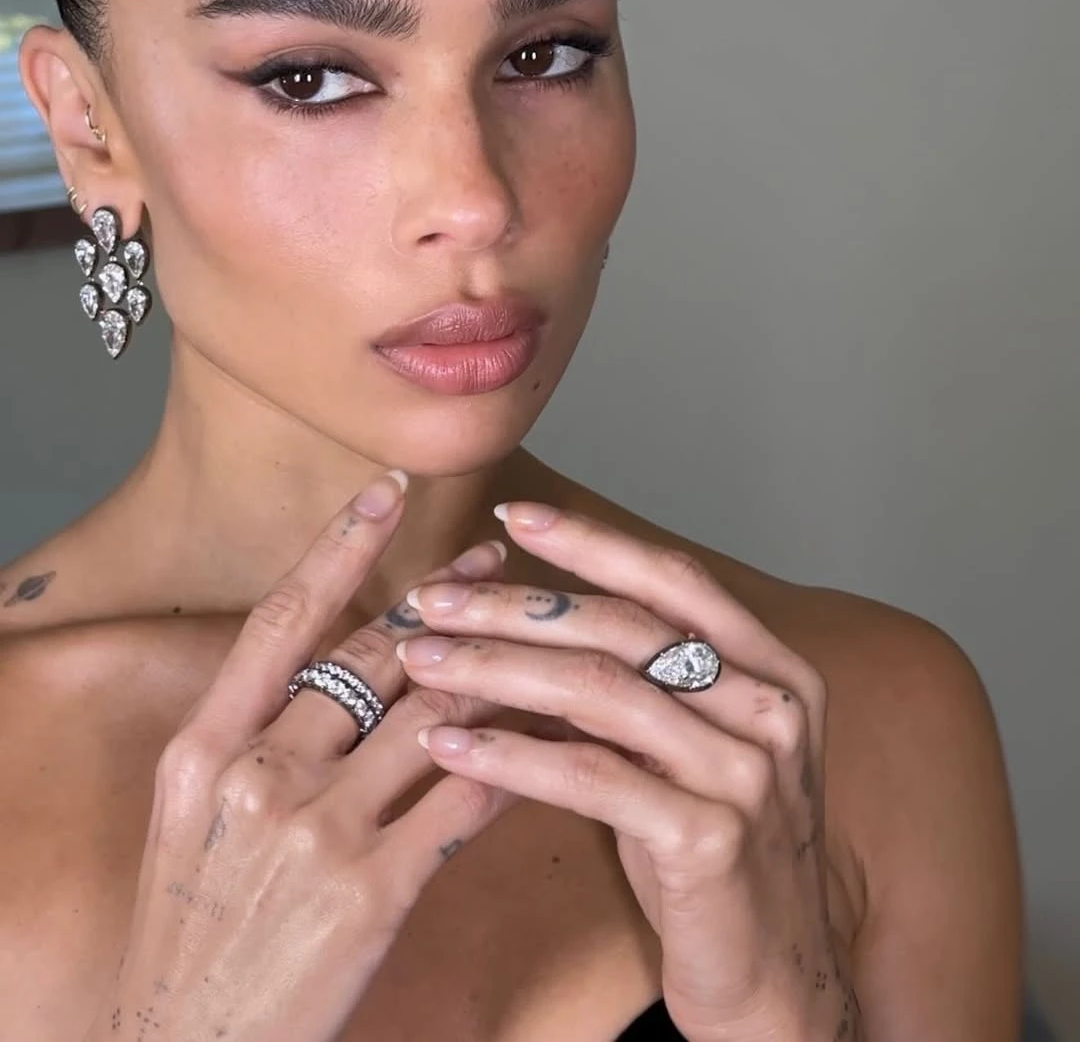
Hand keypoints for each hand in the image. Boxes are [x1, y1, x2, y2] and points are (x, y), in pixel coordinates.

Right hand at [86, 473, 516, 1041]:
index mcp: (204, 747)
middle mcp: (259, 774)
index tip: (386, 493)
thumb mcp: (190, 817)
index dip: (338, 547)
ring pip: (435, 716)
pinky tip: (550, 734)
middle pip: (374, 658)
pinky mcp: (374, 891)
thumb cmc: (192, 932)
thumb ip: (252, 735)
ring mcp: (318, 832)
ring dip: (497, 673)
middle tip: (496, 563)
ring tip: (542, 639)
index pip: (281, 620)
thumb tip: (338, 664)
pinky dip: (513, 758)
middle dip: (447, 602)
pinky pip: (465, 798)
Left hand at [397, 504, 860, 1041]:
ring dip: (495, 669)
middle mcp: (771, 707)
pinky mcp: (710, 839)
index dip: (592, 542)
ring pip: (599, 691)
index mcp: (772, 668)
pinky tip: (448, 744)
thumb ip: (633, 685)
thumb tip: (523, 621)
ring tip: (421, 662)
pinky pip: (589, 776)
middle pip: (624, 628)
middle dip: (514, 607)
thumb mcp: (684, 751)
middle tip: (431, 599)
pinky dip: (509, 755)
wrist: (772, 981)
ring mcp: (747, 772)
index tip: (513, 518)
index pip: (673, 580)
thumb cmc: (713, 854)